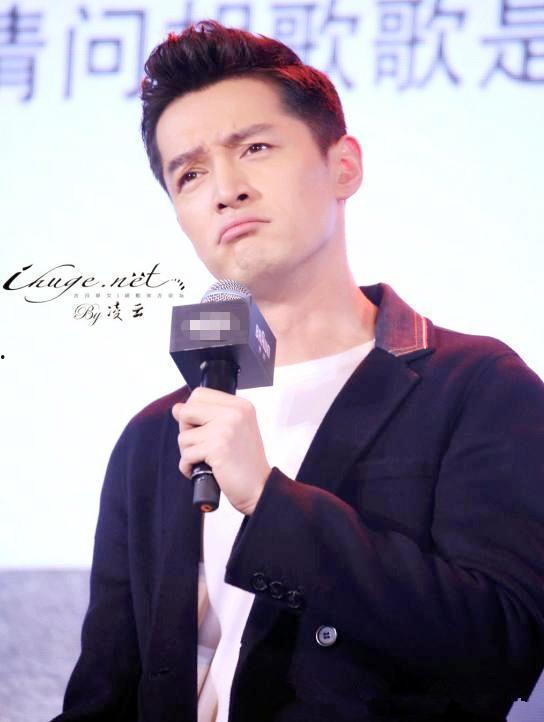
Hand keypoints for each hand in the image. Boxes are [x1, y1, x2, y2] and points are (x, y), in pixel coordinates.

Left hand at [171, 387, 271, 514]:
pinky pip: (186, 455)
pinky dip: (188, 467)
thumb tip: (177, 408)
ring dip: (189, 453)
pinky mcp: (217, 447)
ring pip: (183, 436)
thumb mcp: (233, 430)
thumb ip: (207, 416)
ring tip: (207, 460)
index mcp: (240, 405)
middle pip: (187, 410)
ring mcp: (225, 429)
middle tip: (203, 446)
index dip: (192, 413)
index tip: (203, 429)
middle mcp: (234, 412)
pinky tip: (203, 470)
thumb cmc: (246, 463)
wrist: (260, 488)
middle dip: (187, 431)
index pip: (199, 394)